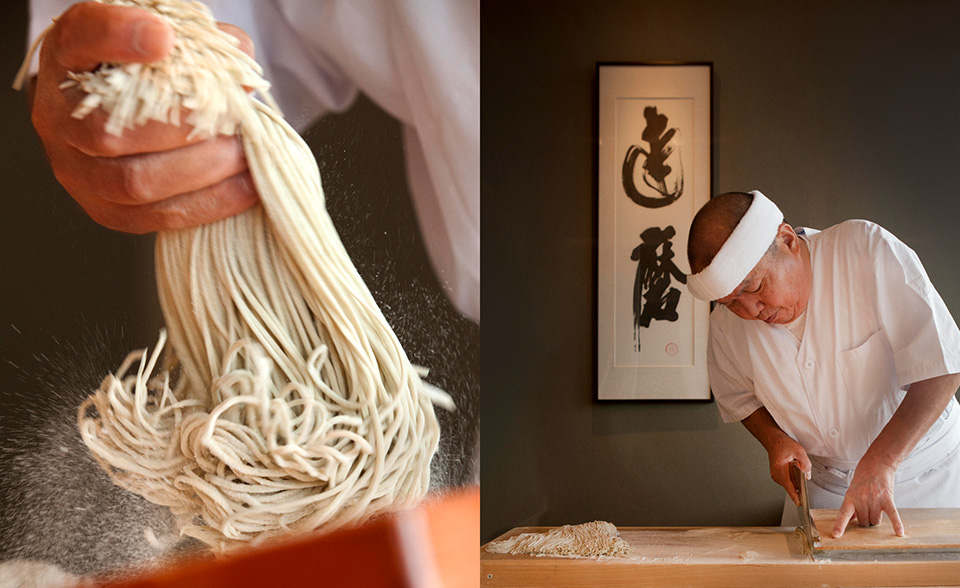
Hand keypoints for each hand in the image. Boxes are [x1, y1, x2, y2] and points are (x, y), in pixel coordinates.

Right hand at [30, 2, 258, 232]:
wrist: (125, 116)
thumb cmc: (149, 73)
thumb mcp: (167, 42)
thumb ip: (202, 44)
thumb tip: (240, 65)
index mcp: (67, 57)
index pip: (80, 37)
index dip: (118, 36)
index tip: (164, 36)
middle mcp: (58, 117)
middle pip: (109, 132)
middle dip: (184, 128)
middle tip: (234, 119)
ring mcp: (76, 171)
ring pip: (134, 182)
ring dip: (202, 169)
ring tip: (242, 153)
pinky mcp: (106, 211)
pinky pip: (158, 217)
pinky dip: (211, 202)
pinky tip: (247, 186)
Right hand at [766, 434, 811, 506]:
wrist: (773, 440)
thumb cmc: (783, 444)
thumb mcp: (799, 451)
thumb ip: (805, 465)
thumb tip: (807, 476)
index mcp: (780, 469)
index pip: (789, 486)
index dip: (795, 495)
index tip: (800, 503)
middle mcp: (776, 474)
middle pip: (791, 485)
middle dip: (799, 481)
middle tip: (798, 466)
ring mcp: (776, 476)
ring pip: (790, 483)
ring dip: (796, 478)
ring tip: (794, 463)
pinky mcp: (777, 476)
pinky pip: (788, 481)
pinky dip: (793, 477)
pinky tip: (792, 467)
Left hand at [832, 453, 903, 537]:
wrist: (877, 464)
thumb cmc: (864, 475)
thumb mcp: (853, 489)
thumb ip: (853, 504)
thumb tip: (852, 518)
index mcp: (850, 497)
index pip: (843, 514)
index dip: (839, 526)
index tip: (836, 535)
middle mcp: (862, 500)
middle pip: (863, 522)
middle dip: (865, 521)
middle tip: (866, 513)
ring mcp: (875, 500)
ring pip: (875, 521)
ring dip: (876, 520)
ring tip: (876, 511)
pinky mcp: (887, 499)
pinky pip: (892, 515)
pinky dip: (896, 524)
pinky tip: (899, 533)